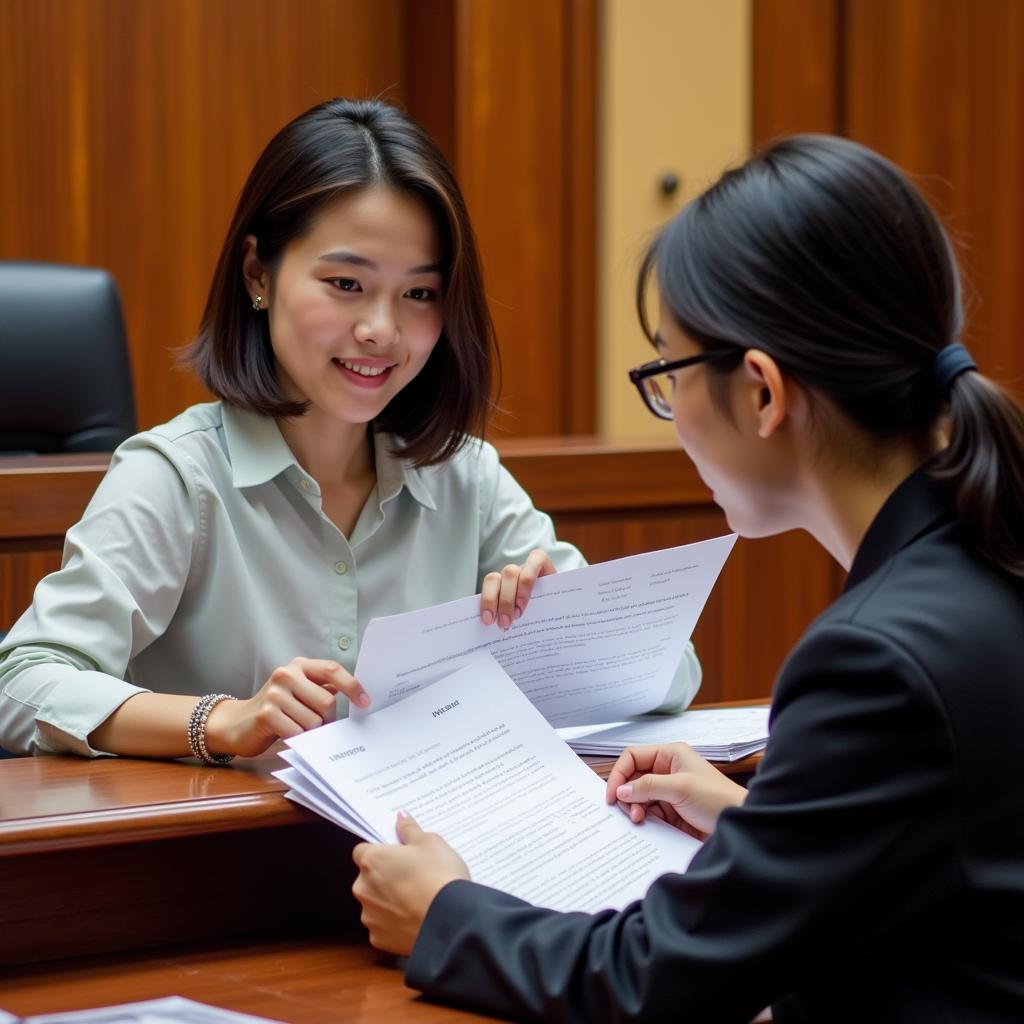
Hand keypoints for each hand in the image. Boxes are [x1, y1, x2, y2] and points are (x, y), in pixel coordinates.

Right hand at [205, 657, 369, 757]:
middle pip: (326, 701)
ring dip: (311, 732)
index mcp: (299, 666)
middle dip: (327, 719)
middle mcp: (286, 674)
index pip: (332, 669)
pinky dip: (297, 738)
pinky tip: (287, 734)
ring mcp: (275, 693)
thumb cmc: (276, 709)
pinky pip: (297, 732)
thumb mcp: (300, 692)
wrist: (237, 724)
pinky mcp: (266, 714)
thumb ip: (322, 689)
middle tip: (319, 727)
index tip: (366, 702)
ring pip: (313, 720)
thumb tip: (358, 696)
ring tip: (297, 729)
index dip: (352, 686)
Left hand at [352, 812, 469, 955]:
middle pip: (368, 878)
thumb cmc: (440, 877)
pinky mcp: (379, 939)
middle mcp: (363, 888)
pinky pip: (383, 926)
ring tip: (417, 898)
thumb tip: (401, 818)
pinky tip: (415, 917)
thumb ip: (410, 830)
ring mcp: (369, 916)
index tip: (396, 854)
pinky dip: (395, 923)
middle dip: (385, 876)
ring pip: (375, 903)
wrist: (450, 922)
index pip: (362, 850)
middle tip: (413, 875)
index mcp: (372, 861)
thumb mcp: (431, 843)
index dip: (379, 851)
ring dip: (389, 900)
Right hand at [480, 548, 556, 628]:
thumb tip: (554, 628)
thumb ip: (556, 608)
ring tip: (493, 622)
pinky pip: (485, 590)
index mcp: (543, 568)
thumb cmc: (554, 608)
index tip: (522, 606)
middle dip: (506, 599)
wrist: (550, 613)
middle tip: (507, 622)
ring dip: (491, 601)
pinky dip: (484, 604)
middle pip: (510, 572)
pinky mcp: (496, 588)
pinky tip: (487, 620)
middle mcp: (523, 569)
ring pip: (493, 578)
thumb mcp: (557, 606)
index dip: (528, 580)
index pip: (536, 559)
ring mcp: (507, 578)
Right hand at [606, 742, 746, 838]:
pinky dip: (644, 818)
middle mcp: (668, 770)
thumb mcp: (680, 787)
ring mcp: (670, 791)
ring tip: (639, 818)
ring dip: (634, 807)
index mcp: (670, 755)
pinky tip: (645, 824)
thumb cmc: (719, 799)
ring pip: (639, 796)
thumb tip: (621, 790)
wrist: (740, 825)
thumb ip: (648, 786)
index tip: (612, 793)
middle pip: (633, 777)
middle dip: (626, 792)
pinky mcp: (672, 811)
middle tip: (625, 809)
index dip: (620, 773)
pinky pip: (649, 812)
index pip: (633, 756)